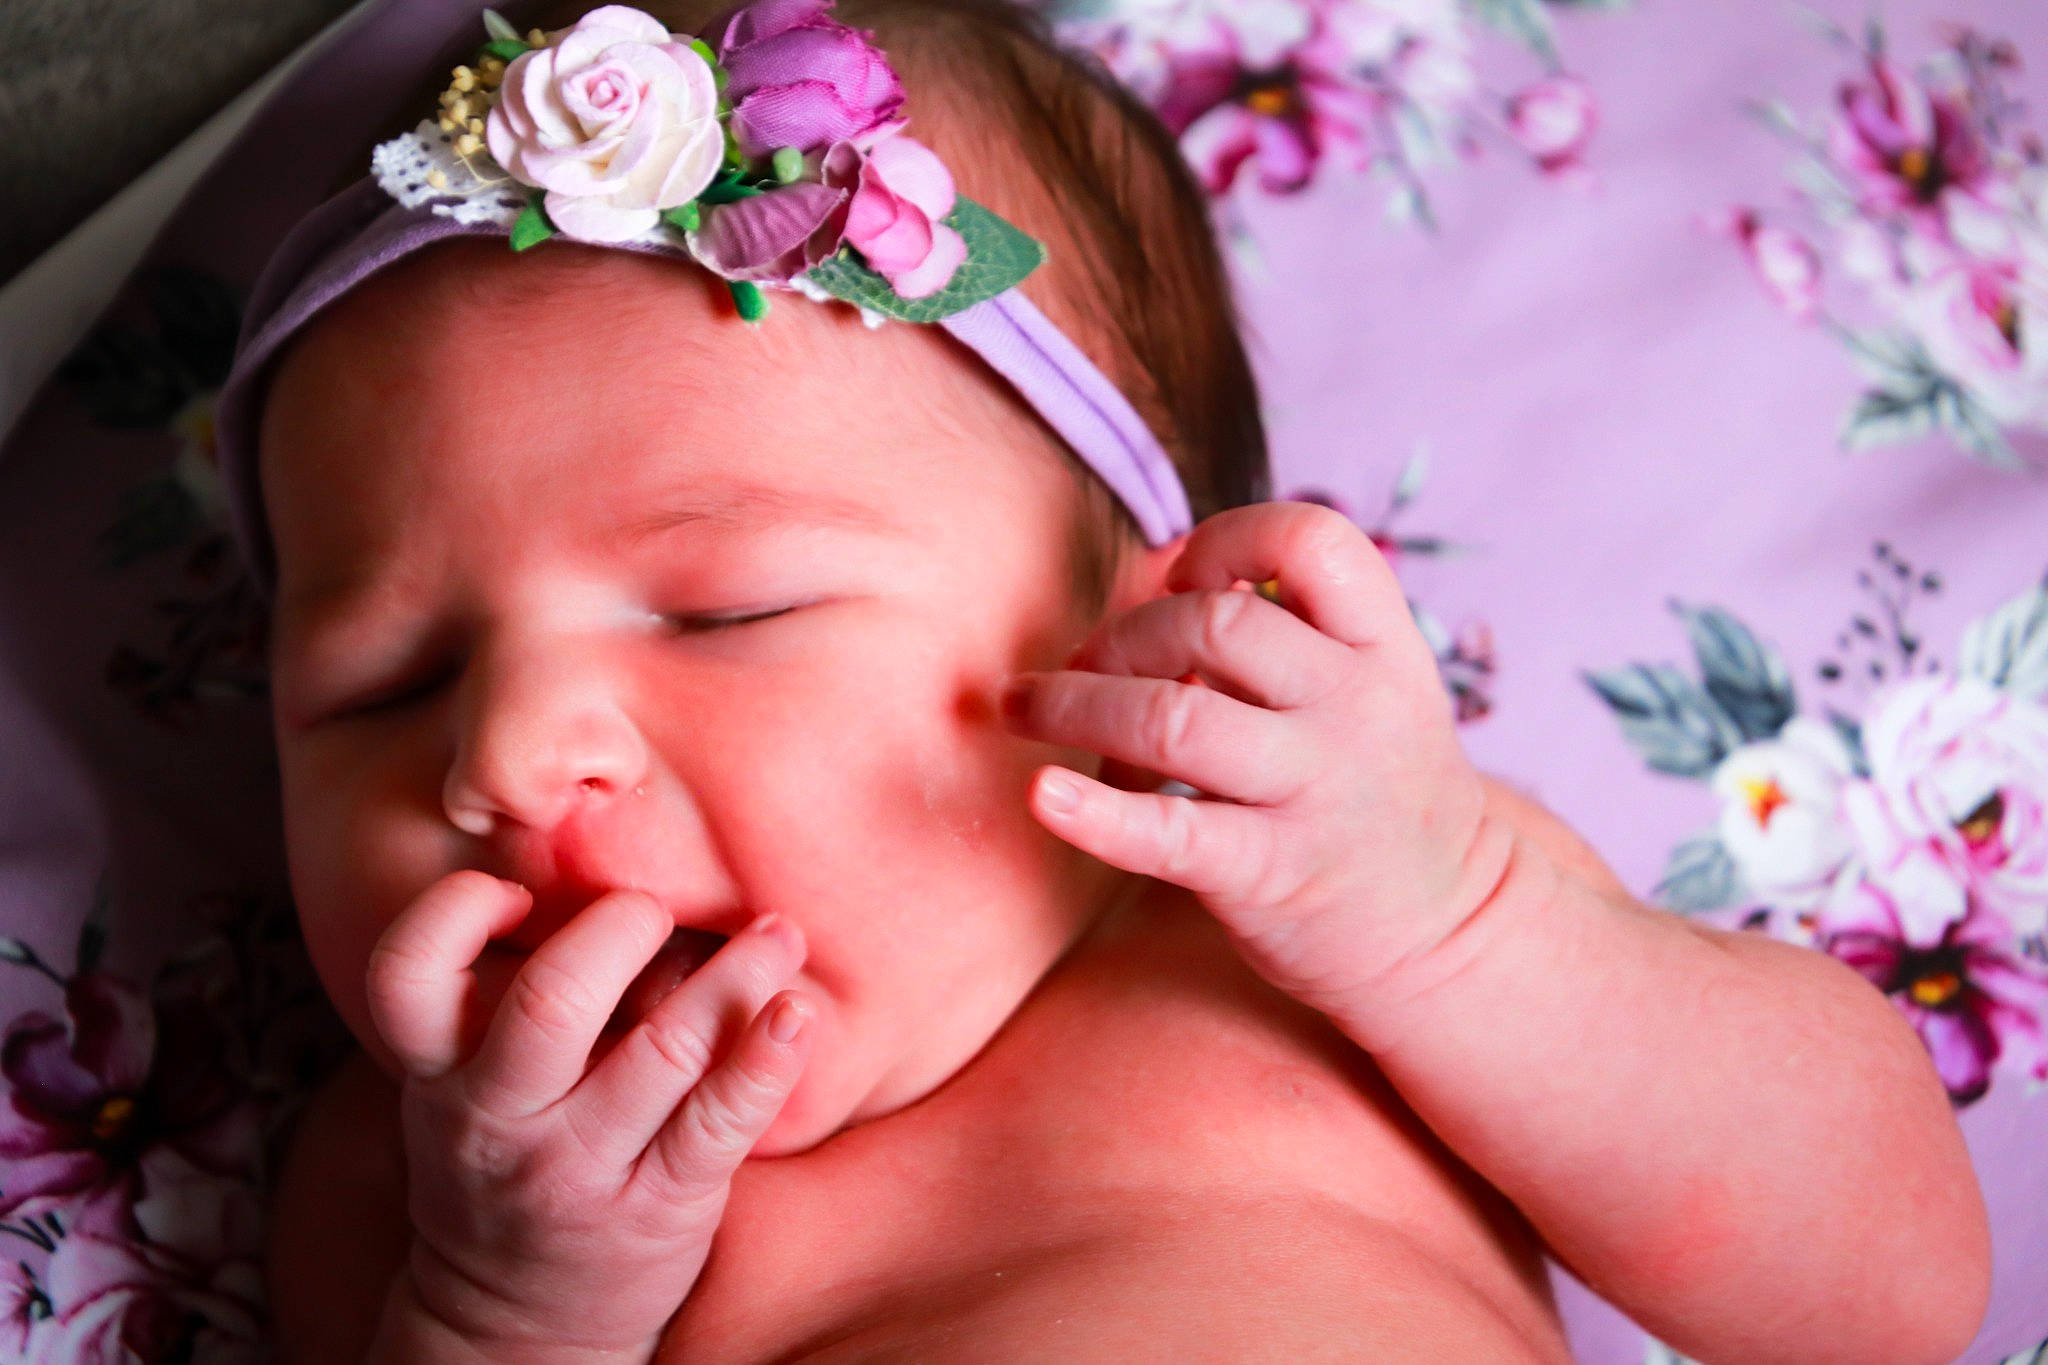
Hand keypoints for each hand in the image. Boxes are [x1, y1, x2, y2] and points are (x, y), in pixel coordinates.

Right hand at [363, 871, 810, 1359]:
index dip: (453, 911)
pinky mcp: (661, 1206)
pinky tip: (798, 1014)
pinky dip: (765, 1059)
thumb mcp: (475, 1086)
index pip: (407, 973)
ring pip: (661, 1049)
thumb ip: (527, 993)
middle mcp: (502, 1118)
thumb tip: (630, 870)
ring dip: (733, 974)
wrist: (515, 1328)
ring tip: (780, 931)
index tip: (514, 889)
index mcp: (440, 1071)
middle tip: (657, 905)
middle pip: (549, 1001)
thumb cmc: (511, 1160)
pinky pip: (719, 1122)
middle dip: (618, 927)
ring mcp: (582, 1166)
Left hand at [998, 501, 1508, 1019]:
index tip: (1180, 575)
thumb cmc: (1376, 794)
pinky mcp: (1272, 872)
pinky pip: (1172, 835)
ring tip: (1024, 708)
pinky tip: (1044, 794)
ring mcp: (1316, 792)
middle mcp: (1358, 709)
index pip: (1313, 542)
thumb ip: (1291, 634)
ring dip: (1075, 703)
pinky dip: (1096, 814)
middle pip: (1214, 623)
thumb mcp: (1373, 693)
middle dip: (1122, 632)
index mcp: (1385, 650)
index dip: (1229, 538)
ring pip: (1173, 717)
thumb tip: (1155, 575)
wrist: (1449, 933)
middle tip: (1081, 664)